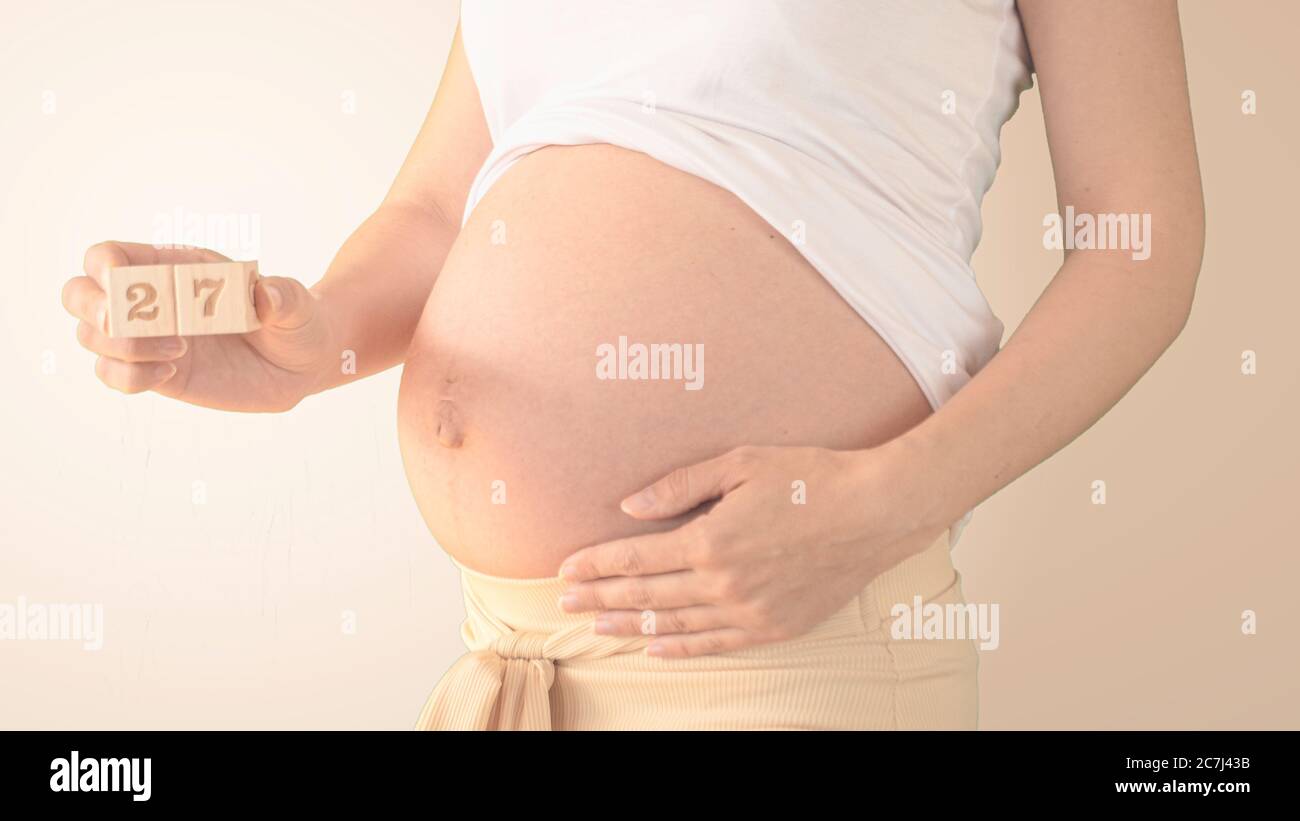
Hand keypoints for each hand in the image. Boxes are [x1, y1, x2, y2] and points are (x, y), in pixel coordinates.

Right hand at [62, 241, 336, 411]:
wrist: (302, 362)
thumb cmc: (294, 319)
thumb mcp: (296, 303)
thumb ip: (282, 295)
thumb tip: (264, 295)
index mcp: (173, 267)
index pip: (109, 255)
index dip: (101, 264)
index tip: (119, 280)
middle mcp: (150, 301)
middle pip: (78, 293)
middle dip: (88, 306)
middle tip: (120, 322)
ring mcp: (147, 340)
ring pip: (90, 338)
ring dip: (120, 347)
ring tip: (179, 350)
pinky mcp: (156, 375)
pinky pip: (113, 376)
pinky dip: (129, 377)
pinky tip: (170, 372)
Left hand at [557, 443, 945, 657]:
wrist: (876, 513)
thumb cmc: (810, 478)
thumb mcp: (740, 464)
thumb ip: (681, 486)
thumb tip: (630, 505)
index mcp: (709, 541)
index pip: (635, 557)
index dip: (596, 565)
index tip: (566, 570)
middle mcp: (722, 584)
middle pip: (645, 594)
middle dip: (600, 598)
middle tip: (564, 603)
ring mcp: (748, 612)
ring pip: (674, 625)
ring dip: (630, 626)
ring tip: (596, 627)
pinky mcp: (773, 627)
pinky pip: (715, 645)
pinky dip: (679, 649)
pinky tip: (654, 649)